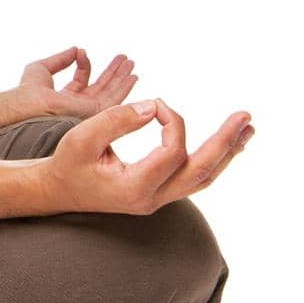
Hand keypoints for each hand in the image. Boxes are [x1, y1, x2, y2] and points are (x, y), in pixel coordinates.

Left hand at [18, 46, 136, 118]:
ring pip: (110, 93)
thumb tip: (76, 49)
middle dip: (113, 72)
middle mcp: (77, 106)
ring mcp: (87, 111)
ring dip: (122, 77)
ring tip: (131, 63)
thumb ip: (61, 59)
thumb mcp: (42, 68)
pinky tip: (133, 76)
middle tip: (125, 59)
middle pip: (101, 87)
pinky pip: (115, 99)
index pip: (81, 80)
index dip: (85, 65)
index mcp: (64, 98)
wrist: (31, 103)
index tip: (82, 52)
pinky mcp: (95, 113)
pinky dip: (125, 87)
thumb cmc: (28, 90)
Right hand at [39, 98, 254, 214]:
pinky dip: (212, 159)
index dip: (170, 120)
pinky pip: (193, 178)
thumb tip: (155, 107)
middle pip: (201, 171)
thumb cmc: (66, 162)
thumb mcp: (81, 137)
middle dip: (225, 142)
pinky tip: (224, 144)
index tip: (155, 103)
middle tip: (246, 117)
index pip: (171, 151)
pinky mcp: (158, 193)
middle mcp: (151, 199)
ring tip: (247, 130)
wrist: (56, 190)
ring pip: (202, 178)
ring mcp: (157, 199)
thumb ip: (117, 119)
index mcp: (134, 188)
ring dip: (226, 152)